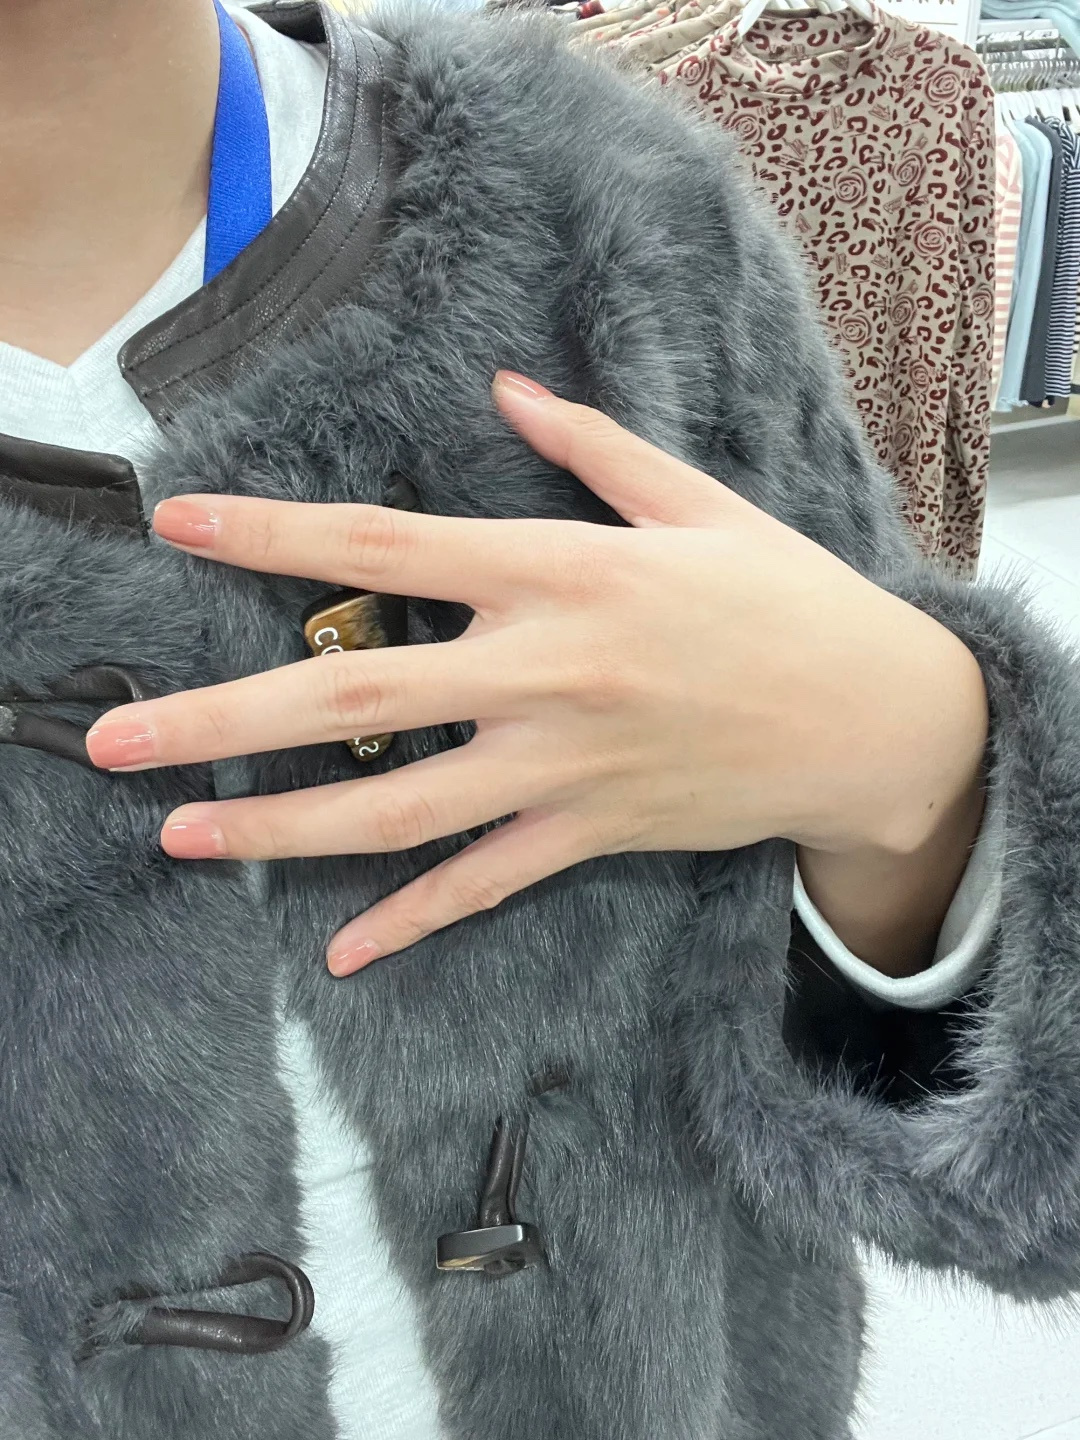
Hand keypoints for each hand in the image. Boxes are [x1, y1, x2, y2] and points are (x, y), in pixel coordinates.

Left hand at [86, 373, 987, 974]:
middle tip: (115, 742)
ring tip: (182, 840)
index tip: (175, 526)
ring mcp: (563, 767)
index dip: (272, 538)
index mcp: (560, 573)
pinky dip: (411, 921)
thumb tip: (508, 388)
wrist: (874, 719)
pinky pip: (485, 885)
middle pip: (355, 700)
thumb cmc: (786, 598)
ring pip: (398, 812)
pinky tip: (339, 953)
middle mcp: (544, 673)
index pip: (385, 549)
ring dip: (281, 829)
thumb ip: (590, 446)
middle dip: (223, 719)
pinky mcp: (593, 834)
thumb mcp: (696, 500)